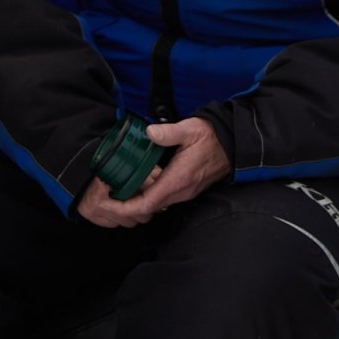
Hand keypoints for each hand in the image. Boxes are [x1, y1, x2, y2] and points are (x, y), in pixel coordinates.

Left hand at [74, 117, 230, 227]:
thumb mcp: (190, 129)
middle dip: (126, 207)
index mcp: (177, 180)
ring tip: (118, 192)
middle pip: (147, 209)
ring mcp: (184, 192)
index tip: (109, 203)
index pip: (147, 203)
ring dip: (136, 203)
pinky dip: (148, 197)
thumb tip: (150, 132)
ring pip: (155, 205)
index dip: (126, 207)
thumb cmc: (211, 137)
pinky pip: (163, 199)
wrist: (231, 145)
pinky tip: (139, 185)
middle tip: (106, 198)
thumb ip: (169, 132)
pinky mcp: (186, 189)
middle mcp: (180, 191)